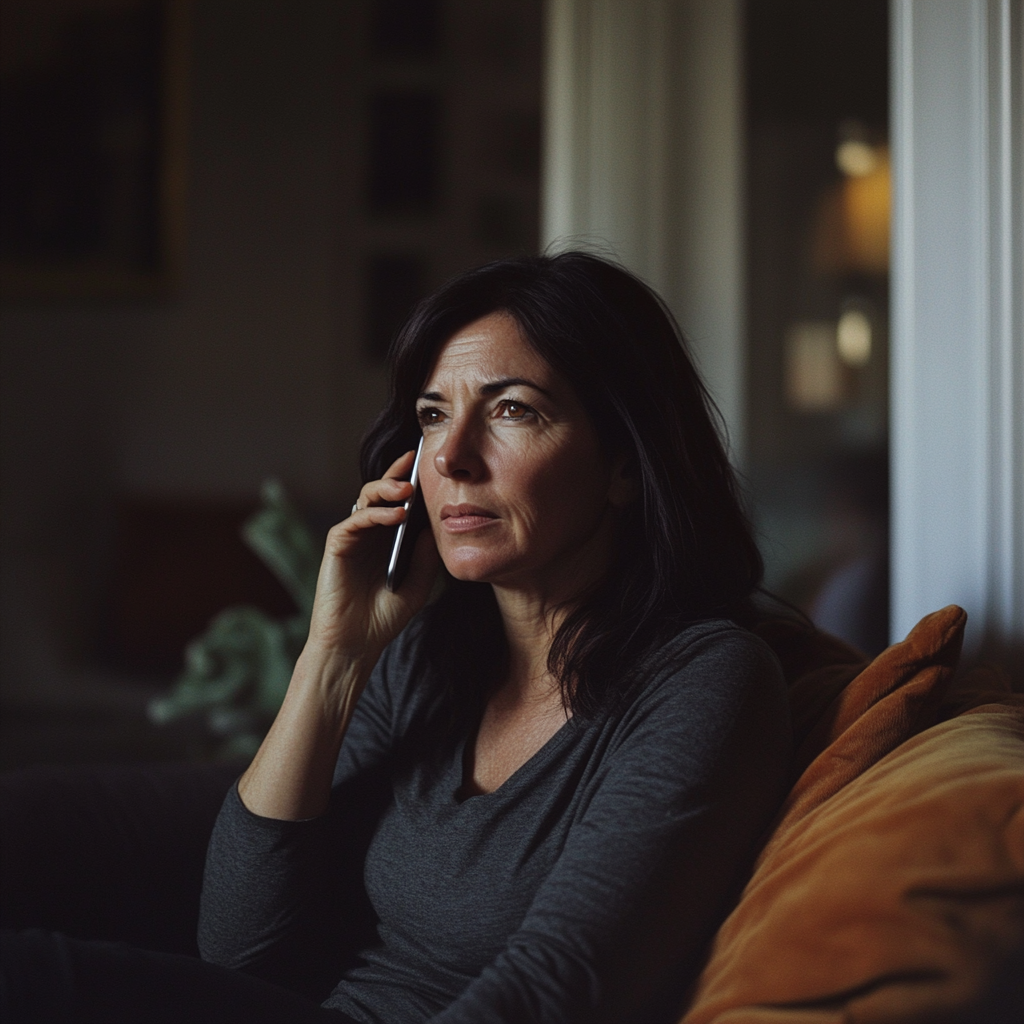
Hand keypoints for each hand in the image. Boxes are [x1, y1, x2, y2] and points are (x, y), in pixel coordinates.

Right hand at [303, 450, 439, 667]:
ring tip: (407, 490)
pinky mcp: (337, 546)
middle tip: (415, 465)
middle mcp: (371, 534)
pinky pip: (354, 521)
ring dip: (386, 490)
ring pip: (365, 500)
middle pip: (381, 493)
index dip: (411, 481)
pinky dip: (374, 515)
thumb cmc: (385, 617)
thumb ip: (426, 556)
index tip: (427, 464)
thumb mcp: (418, 585)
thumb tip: (436, 524)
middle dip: (397, 476)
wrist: (356, 644)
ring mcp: (353, 538)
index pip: (400, 503)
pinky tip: (396, 516)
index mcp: (389, 539)